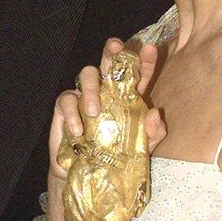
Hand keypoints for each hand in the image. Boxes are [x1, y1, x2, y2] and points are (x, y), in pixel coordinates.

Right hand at [49, 39, 164, 177]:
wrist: (90, 174)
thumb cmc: (118, 155)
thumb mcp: (142, 147)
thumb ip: (154, 132)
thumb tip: (155, 113)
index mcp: (128, 95)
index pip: (138, 73)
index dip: (144, 60)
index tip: (150, 49)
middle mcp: (107, 89)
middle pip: (109, 62)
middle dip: (112, 51)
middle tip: (115, 46)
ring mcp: (85, 95)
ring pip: (87, 74)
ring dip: (91, 88)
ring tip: (95, 112)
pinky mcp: (66, 106)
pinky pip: (67, 100)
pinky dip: (73, 114)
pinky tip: (78, 131)